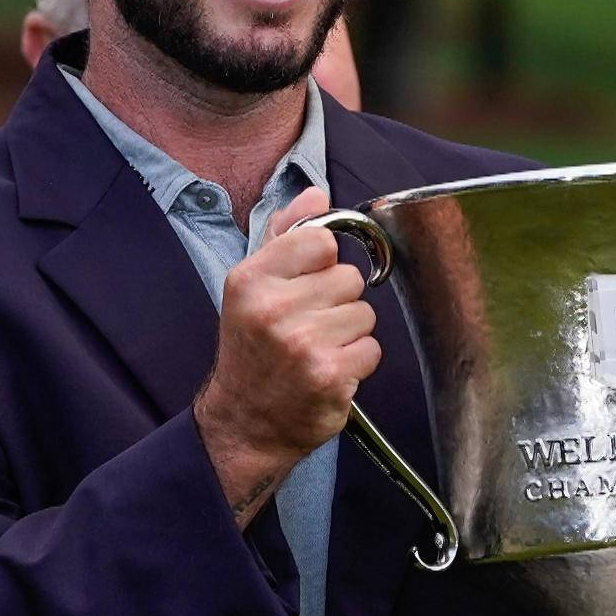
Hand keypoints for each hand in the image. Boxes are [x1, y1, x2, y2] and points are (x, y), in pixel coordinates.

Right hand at [194, 187, 378, 522]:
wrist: (243, 423)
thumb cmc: (252, 349)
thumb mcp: (254, 287)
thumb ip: (286, 236)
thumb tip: (316, 192)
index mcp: (251, 279)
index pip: (322, 239)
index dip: (323, 262)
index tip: (306, 284)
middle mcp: (273, 309)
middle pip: (350, 277)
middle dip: (338, 301)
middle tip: (308, 325)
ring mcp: (302, 344)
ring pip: (365, 313)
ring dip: (350, 333)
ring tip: (318, 349)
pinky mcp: (329, 376)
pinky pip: (372, 349)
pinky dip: (357, 362)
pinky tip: (329, 371)